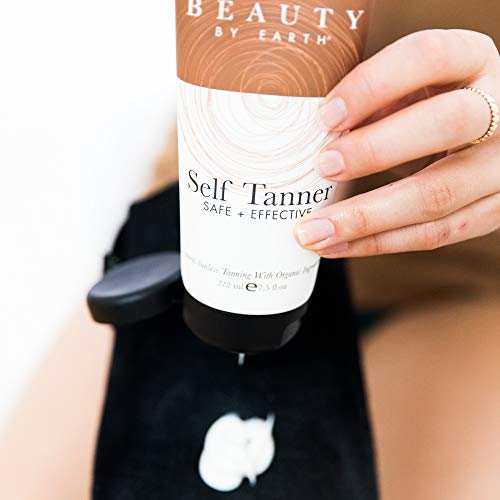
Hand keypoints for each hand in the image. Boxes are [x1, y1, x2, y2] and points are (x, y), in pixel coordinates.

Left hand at [295, 30, 499, 257]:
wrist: (486, 136)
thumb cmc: (429, 106)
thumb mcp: (411, 86)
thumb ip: (375, 100)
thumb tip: (311, 134)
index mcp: (474, 60)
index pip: (428, 57)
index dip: (373, 85)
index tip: (326, 115)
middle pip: (445, 125)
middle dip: (375, 150)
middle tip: (324, 168)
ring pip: (438, 195)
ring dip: (366, 218)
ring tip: (314, 231)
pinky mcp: (494, 209)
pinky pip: (436, 234)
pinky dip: (379, 243)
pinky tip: (337, 245)